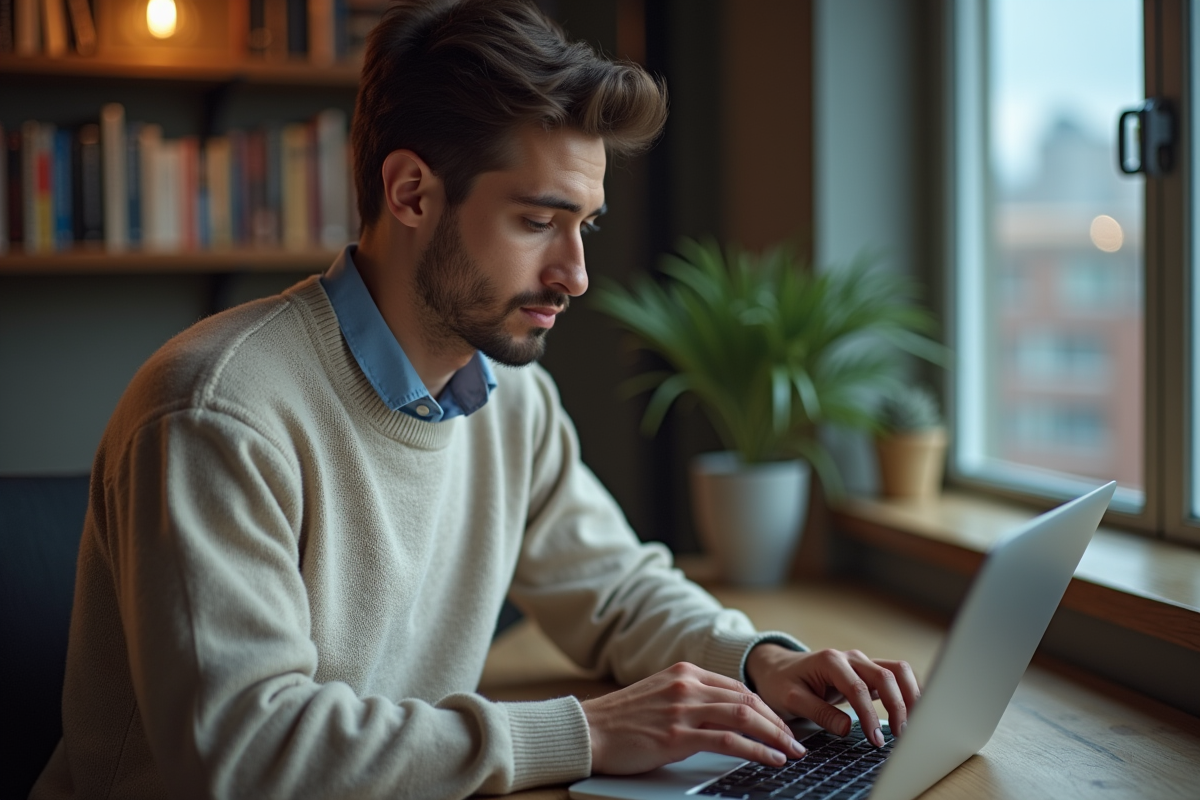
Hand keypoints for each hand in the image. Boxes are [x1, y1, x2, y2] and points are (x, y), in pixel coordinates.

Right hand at [581, 662, 808, 774]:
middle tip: (795, 739)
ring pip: (744, 716)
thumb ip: (689, 698)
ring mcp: (683, 709)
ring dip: (774, 736)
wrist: (588, 730)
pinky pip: (729, 741)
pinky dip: (756, 750)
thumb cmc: (621, 719)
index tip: (779, 723)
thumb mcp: (659, 695)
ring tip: (791, 751)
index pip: (737, 686)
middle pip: (747, 699)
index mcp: (684, 672)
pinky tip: (771, 759)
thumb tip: (722, 715)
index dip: (764, 706)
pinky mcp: (678, 735)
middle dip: (776, 721)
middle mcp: (687, 685)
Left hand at [745, 644, 920, 747]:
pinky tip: (915, 711)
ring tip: (914, 725)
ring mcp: (862, 662)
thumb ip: (818, 712)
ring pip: (898, 671)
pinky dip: (908, 691)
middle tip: (901, 736)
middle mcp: (851, 658)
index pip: (858, 688)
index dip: (870, 715)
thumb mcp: (791, 699)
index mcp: (830, 661)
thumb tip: (847, 729)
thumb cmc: (782, 683)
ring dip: (910, 696)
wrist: (778, 669)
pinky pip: (896, 676)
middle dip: (898, 706)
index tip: (875, 739)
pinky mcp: (868, 672)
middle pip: (886, 675)